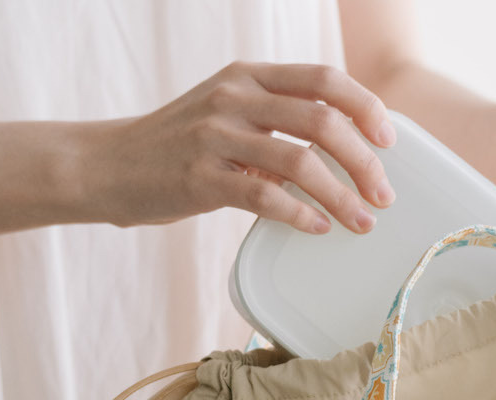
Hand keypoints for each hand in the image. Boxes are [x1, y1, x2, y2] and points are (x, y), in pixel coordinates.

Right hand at [82, 61, 397, 233]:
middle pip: (322, 120)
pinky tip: (317, 228)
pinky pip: (265, 196)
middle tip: (383, 195)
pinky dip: (300, 214)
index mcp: (248, 76)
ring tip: (362, 222)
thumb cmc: (178, 148)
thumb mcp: (227, 115)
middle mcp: (234, 96)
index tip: (389, 141)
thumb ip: (276, 122)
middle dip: (364, 161)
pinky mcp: (200, 177)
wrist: (107, 165)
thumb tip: (343, 151)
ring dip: (341, 196)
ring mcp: (215, 135)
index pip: (323, 78)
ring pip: (300, 160)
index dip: (366, 107)